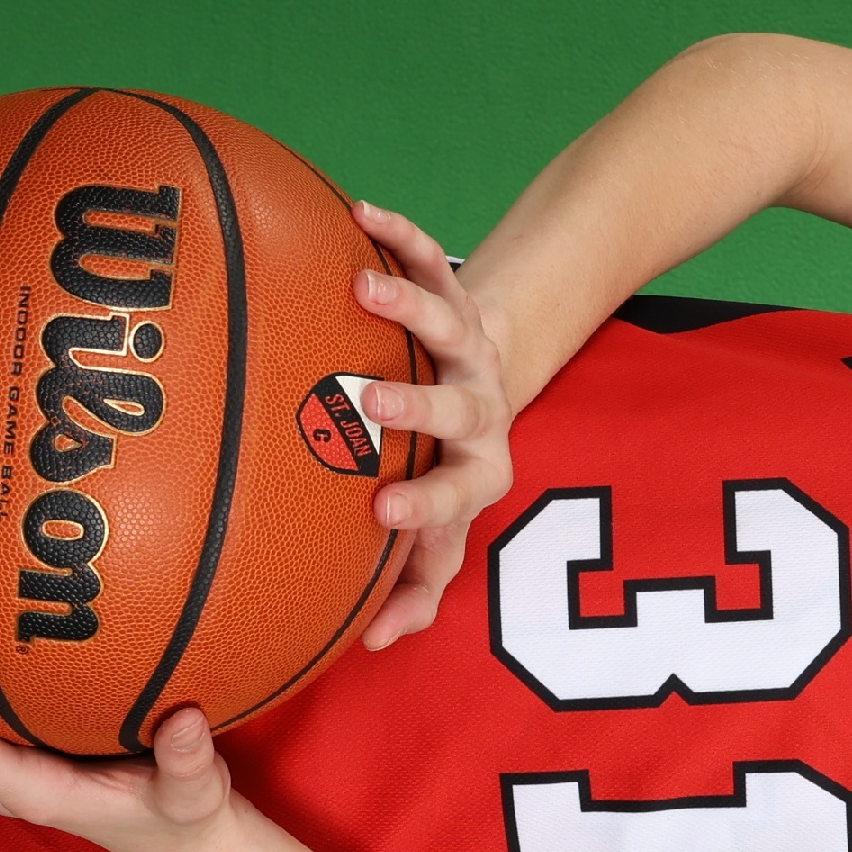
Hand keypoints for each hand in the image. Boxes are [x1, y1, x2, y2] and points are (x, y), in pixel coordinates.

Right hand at [348, 201, 515, 650]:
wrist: (491, 379)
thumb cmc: (446, 466)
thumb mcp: (444, 525)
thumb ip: (418, 581)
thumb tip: (379, 642)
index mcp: (476, 469)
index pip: (454, 494)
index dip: (425, 507)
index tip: (382, 513)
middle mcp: (478, 407)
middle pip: (453, 406)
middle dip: (414, 405)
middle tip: (366, 400)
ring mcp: (467, 346)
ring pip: (446, 320)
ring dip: (408, 302)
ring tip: (362, 284)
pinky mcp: (454, 292)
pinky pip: (431, 257)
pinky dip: (401, 233)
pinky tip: (359, 210)